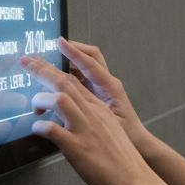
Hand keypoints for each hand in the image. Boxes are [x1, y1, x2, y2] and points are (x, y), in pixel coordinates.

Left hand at [21, 53, 158, 184]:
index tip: (40, 62)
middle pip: (65, 83)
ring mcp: (85, 129)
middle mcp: (92, 114)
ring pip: (60, 99)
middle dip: (42, 69)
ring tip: (35, 107)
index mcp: (99, 110)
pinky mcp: (78, 147)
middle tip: (26, 61)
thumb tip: (72, 121)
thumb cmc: (122, 161)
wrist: (134, 180)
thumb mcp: (109, 132)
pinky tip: (38, 130)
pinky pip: (53, 130)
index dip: (55, 69)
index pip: (75, 81)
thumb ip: (91, 122)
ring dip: (41, 99)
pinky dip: (41, 127)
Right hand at [54, 37, 155, 156]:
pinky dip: (66, 76)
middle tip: (46, 49)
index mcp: (111, 87)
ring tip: (45, 65)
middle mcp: (106, 83)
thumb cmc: (129, 135)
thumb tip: (74, 105)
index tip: (59, 42)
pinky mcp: (96, 94)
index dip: (74, 52)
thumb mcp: (111, 124)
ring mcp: (101, 87)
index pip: (90, 63)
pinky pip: (80, 79)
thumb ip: (94, 114)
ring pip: (81, 67)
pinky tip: (53, 84)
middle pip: (86, 57)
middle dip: (68, 50)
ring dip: (65, 63)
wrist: (139, 142)